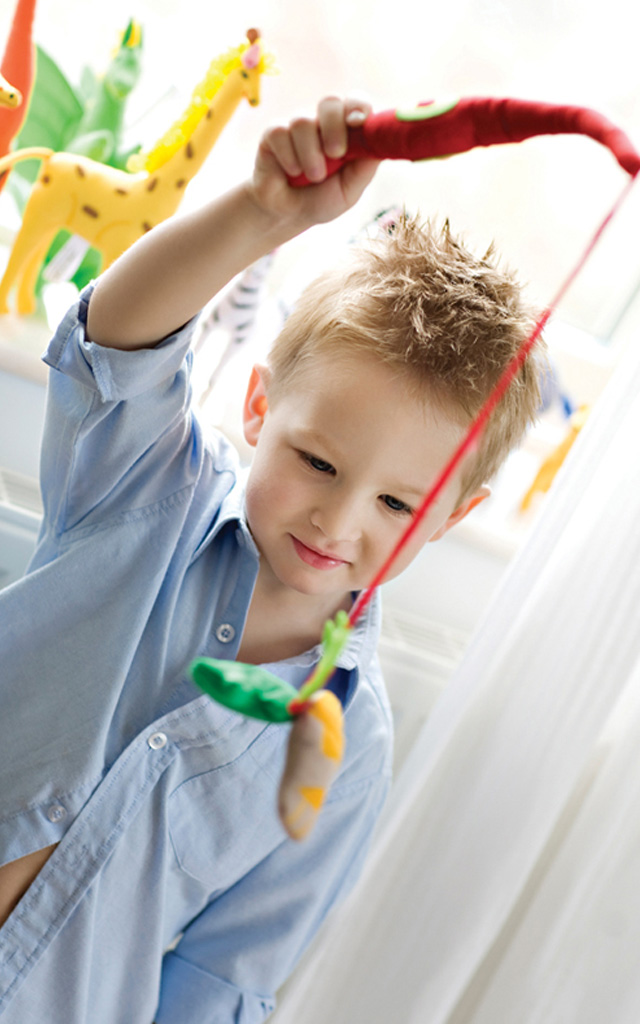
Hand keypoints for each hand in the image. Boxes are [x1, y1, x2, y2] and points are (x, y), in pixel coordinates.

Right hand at [248, 96, 379, 229]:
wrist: (287, 215)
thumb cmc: (321, 200)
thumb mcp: (350, 190)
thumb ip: (365, 167)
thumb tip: (382, 143)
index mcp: (346, 131)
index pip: (356, 103)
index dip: (358, 106)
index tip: (359, 121)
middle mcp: (322, 123)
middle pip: (329, 102)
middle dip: (334, 127)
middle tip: (335, 153)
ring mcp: (297, 126)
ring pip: (303, 121)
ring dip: (310, 154)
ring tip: (314, 176)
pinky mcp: (273, 133)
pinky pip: (280, 133)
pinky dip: (289, 158)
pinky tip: (291, 173)